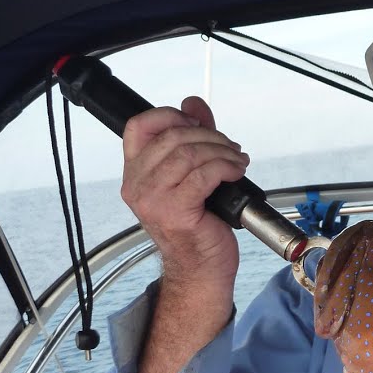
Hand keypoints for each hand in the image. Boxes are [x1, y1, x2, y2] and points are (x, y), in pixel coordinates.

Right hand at [120, 96, 245, 290]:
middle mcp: (137, 185)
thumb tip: (193, 103)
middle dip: (209, 135)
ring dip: (221, 151)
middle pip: (172, 137)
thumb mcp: (191, 176)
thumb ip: (192, 138)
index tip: (196, 122)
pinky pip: (203, 175)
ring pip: (189, 154)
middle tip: (230, 147)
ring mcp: (153, 199)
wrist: (201, 270)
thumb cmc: (198, 226)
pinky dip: (226, 167)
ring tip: (237, 161)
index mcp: (135, 173)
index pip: (138, 126)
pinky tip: (236, 171)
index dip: (169, 115)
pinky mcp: (176, 212)